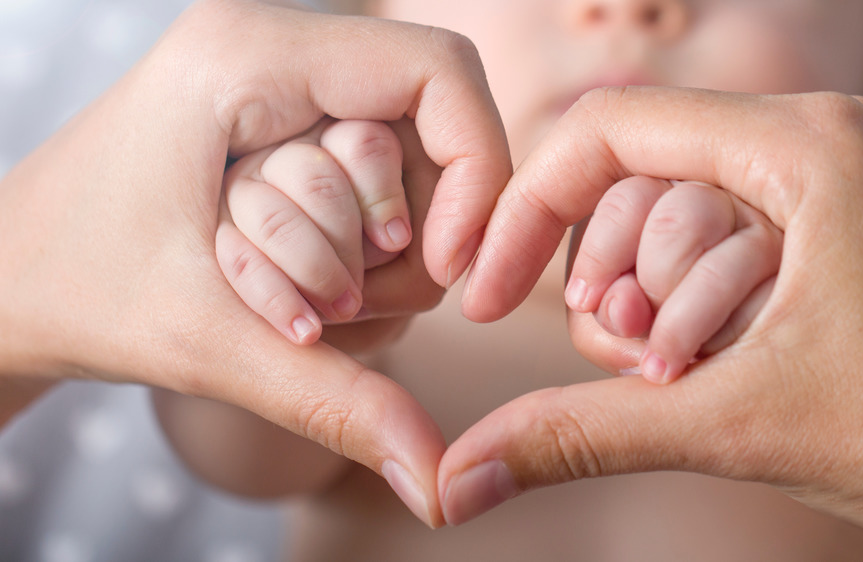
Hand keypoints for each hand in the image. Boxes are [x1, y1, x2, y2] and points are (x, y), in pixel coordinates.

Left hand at [0, 0, 510, 527]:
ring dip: (364, 261)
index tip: (452, 270)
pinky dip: (352, 259)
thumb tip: (440, 488)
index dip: (477, 170)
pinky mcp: (291, 129)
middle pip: (429, 137)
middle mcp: (277, 50)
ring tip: (279, 295)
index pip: (438, 73)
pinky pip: (376, 194)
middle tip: (325, 303)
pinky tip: (284, 287)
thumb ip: (336, 401)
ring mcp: (286, 88)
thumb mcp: (211, 345)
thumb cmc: (78, 285)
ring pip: (407, 176)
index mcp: (250, 55)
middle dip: (398, 241)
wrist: (8, 282)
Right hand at [445, 87, 862, 557]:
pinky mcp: (828, 221)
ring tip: (677, 373)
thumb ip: (578, 435)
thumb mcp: (729, 424)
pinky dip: (686, 303)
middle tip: (628, 362)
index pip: (609, 129)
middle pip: (633, 177)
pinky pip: (714, 238)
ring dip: (649, 302)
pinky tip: (703, 364)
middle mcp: (815, 137)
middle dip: (607, 277)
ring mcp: (826, 177)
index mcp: (801, 147)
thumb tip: (461, 476)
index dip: (529, 207)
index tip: (488, 290)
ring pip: (669, 213)